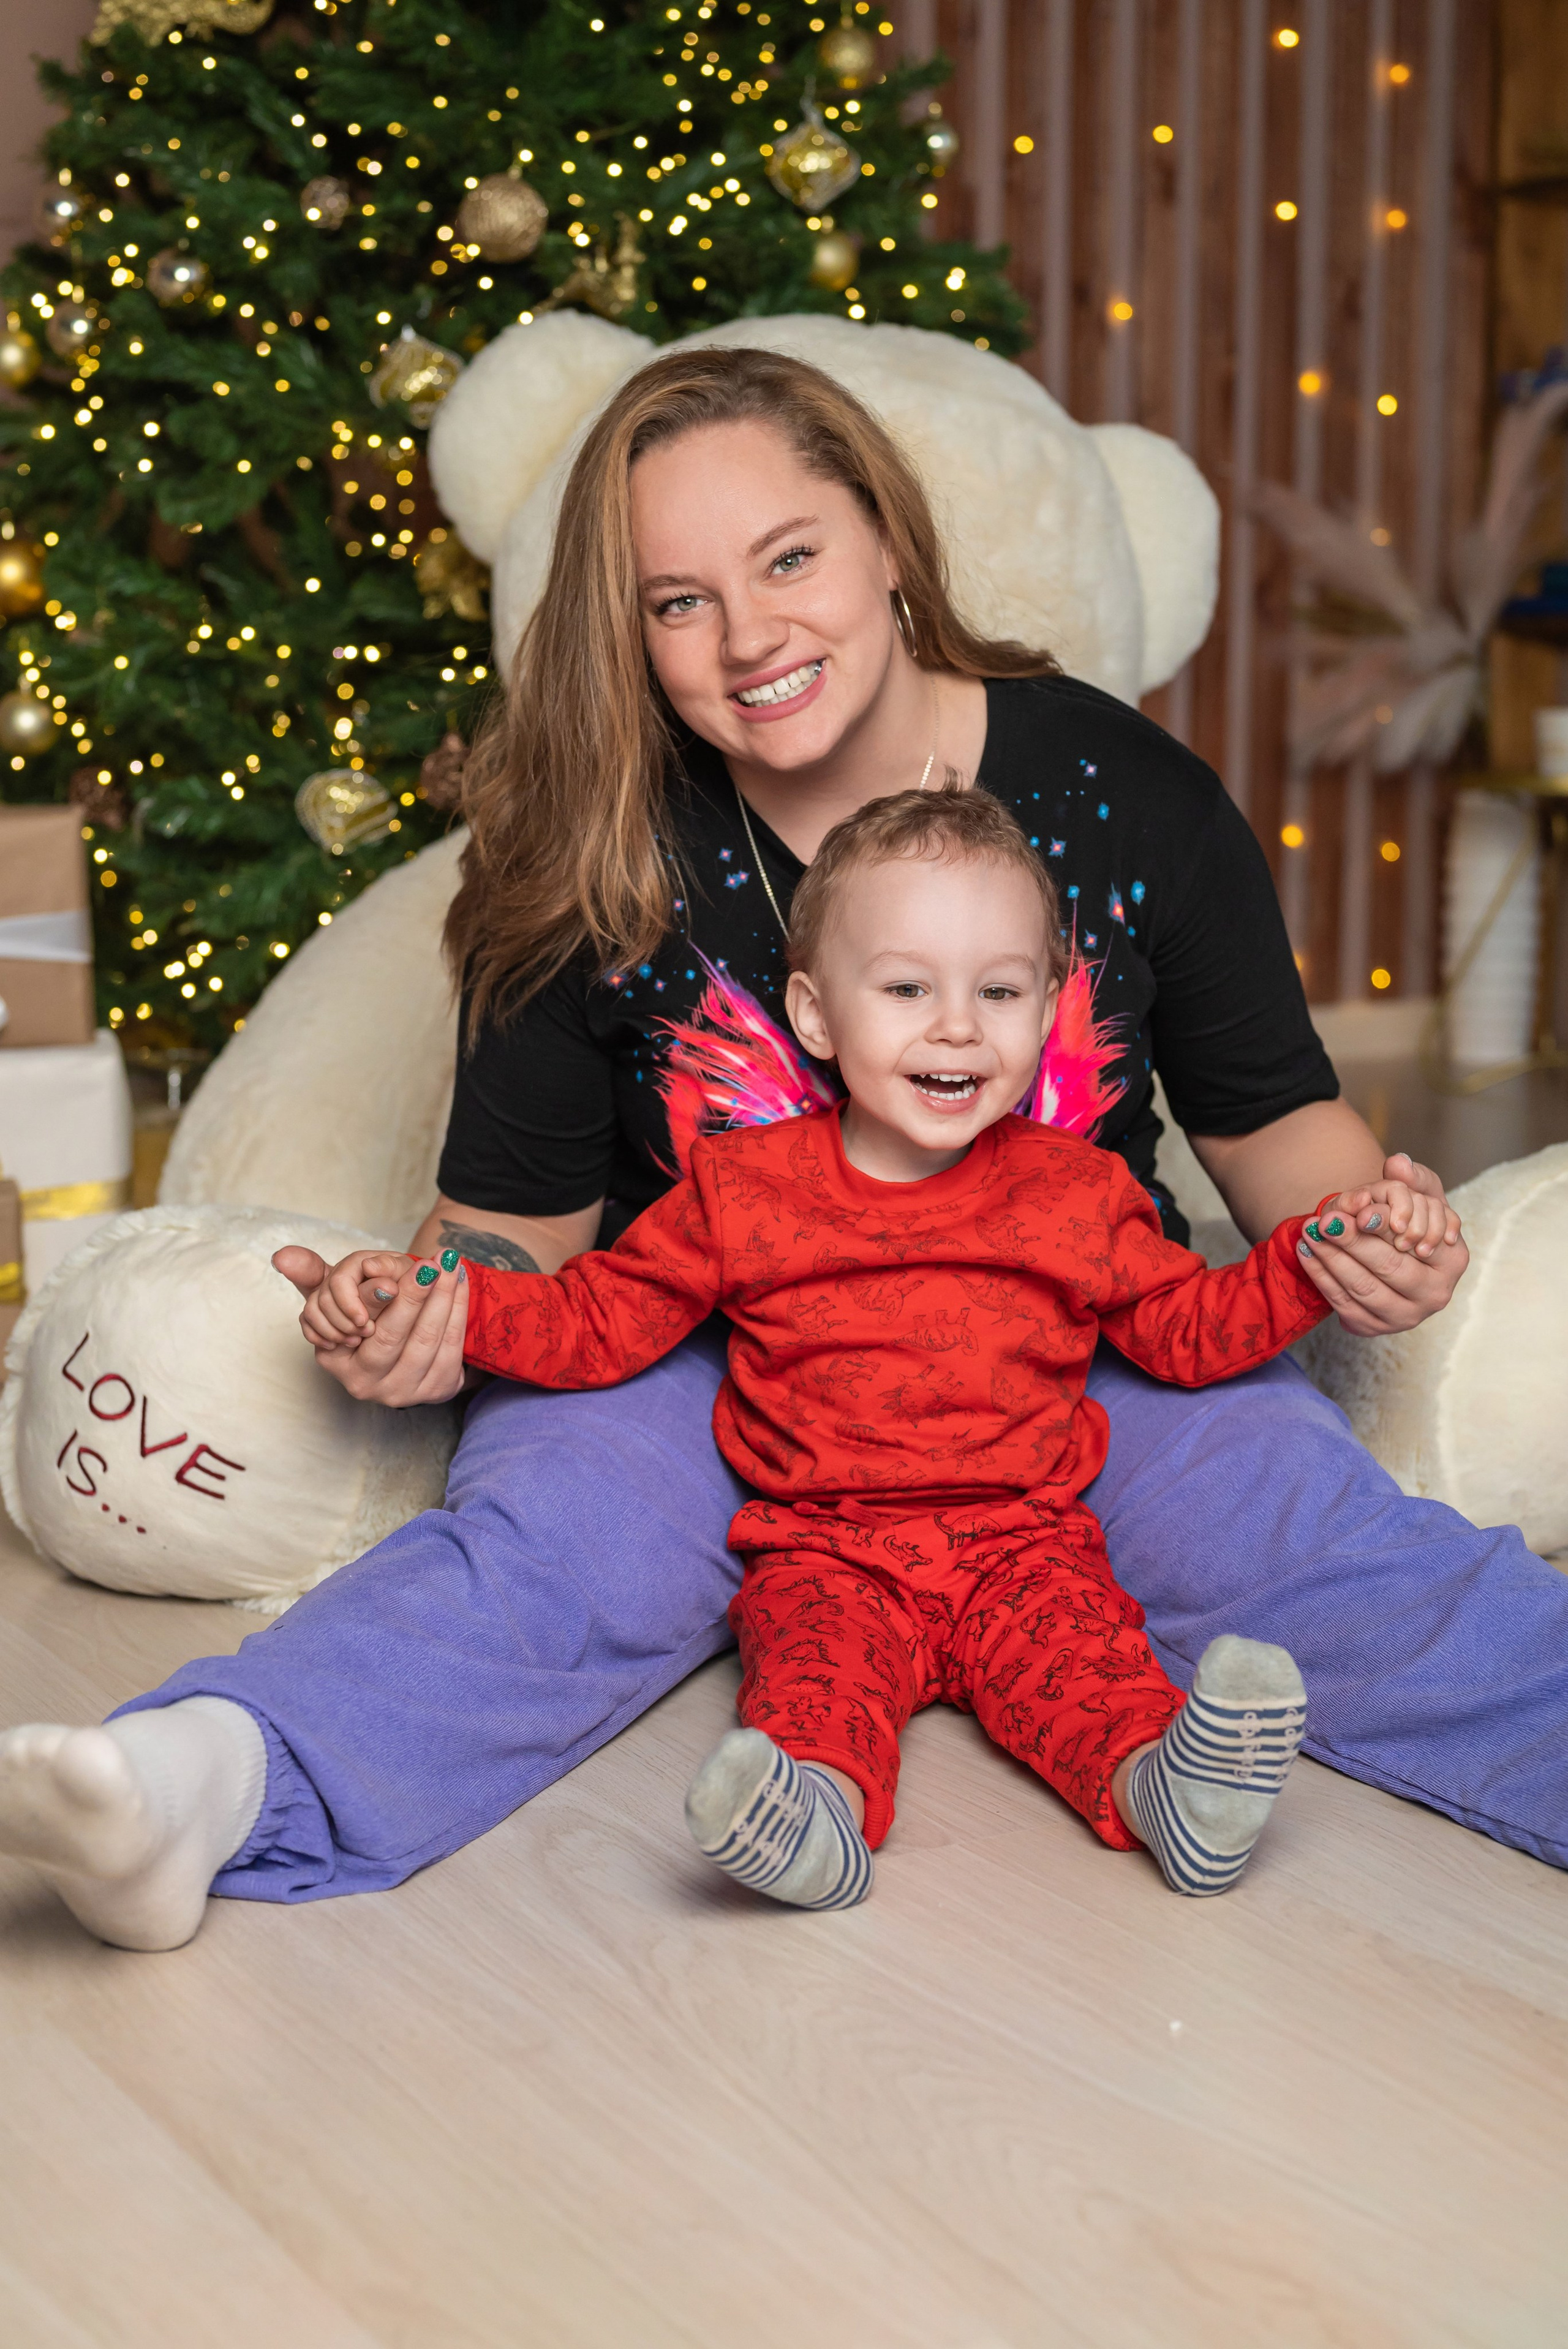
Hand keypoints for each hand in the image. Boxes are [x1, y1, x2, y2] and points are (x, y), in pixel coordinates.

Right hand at [272, 1246, 469, 1404]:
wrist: (407, 1352)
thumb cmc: (367, 1317)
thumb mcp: (336, 1297)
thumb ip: (311, 1275)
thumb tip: (281, 1256)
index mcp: (335, 1360)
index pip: (355, 1325)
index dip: (374, 1299)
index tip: (392, 1277)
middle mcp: (365, 1383)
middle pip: (393, 1336)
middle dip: (415, 1296)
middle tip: (429, 1264)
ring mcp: (403, 1391)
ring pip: (427, 1340)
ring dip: (443, 1299)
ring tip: (450, 1267)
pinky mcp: (438, 1390)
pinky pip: (452, 1347)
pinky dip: (458, 1312)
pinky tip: (459, 1285)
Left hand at [1293, 1153, 1467, 1335]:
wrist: (1391, 1258)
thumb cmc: (1407, 1224)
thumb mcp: (1418, 1195)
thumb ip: (1413, 1177)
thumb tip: (1397, 1162)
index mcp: (1453, 1260)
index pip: (1414, 1242)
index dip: (1384, 1226)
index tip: (1357, 1211)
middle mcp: (1436, 1295)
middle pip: (1388, 1267)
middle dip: (1352, 1242)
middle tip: (1324, 1221)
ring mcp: (1406, 1317)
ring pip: (1363, 1288)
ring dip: (1331, 1259)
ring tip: (1310, 1233)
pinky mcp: (1375, 1328)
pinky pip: (1343, 1303)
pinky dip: (1321, 1277)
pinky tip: (1306, 1252)